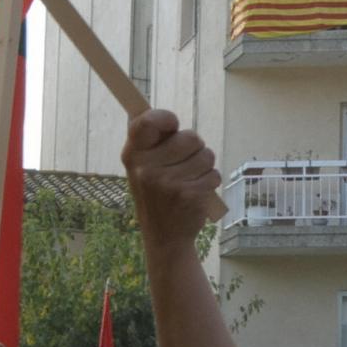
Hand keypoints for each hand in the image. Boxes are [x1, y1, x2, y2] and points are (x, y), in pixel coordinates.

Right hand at [123, 109, 220, 248]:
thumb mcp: (141, 167)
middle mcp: (146, 168)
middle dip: (195, 148)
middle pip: (191, 136)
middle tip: (185, 164)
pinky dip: (210, 182)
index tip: (172, 125)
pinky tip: (196, 193)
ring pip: (206, 155)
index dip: (166, 118)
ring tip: (190, 180)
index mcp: (133, 155)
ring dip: (205, 166)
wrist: (165, 237)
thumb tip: (141, 109)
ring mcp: (168, 183)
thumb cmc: (156, 194)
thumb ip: (146, 140)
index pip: (147, 121)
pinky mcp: (189, 196)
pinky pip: (214, 174)